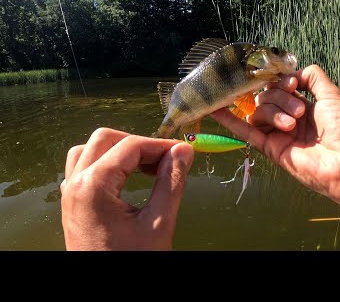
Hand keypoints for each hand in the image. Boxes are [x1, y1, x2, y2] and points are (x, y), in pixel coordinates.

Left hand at [60, 128, 193, 250]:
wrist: (106, 292)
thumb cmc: (133, 260)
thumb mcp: (158, 223)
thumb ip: (171, 182)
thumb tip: (184, 150)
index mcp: (93, 186)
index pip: (130, 146)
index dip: (160, 145)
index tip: (183, 152)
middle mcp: (75, 184)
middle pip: (105, 139)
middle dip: (139, 144)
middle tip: (165, 160)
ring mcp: (70, 194)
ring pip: (91, 150)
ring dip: (120, 151)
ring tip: (147, 168)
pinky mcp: (72, 204)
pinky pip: (84, 168)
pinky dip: (106, 164)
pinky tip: (127, 179)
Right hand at [211, 64, 339, 206]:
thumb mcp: (331, 94)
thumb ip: (312, 76)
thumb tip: (291, 73)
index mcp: (303, 106)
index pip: (279, 87)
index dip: (281, 82)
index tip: (292, 84)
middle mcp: (287, 119)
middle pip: (267, 97)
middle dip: (280, 98)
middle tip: (301, 112)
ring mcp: (278, 134)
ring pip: (259, 111)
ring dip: (273, 112)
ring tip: (292, 124)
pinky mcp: (270, 148)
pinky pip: (246, 132)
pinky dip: (230, 120)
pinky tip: (215, 109)